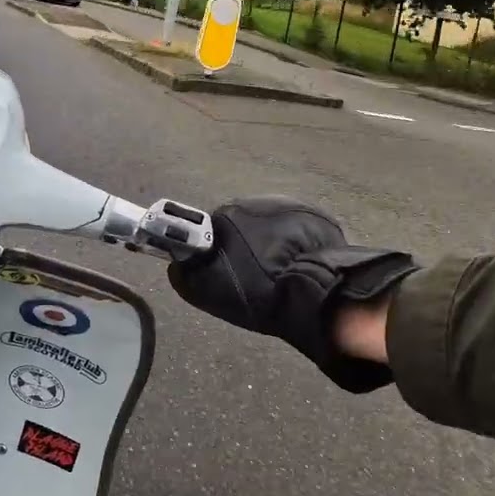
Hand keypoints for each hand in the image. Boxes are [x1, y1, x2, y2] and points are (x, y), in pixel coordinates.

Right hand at [166, 195, 417, 392]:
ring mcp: (290, 206)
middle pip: (245, 222)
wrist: (313, 292)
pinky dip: (299, 243)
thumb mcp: (207, 292)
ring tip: (284, 271)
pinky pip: (300, 228)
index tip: (227, 268)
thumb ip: (185, 274)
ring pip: (274, 224)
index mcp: (226, 216)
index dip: (218, 248)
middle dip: (248, 242)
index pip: (214, 228)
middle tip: (257, 273)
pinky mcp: (319, 215)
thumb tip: (176, 265)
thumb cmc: (257, 294)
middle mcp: (256, 202)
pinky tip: (303, 266)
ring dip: (275, 241)